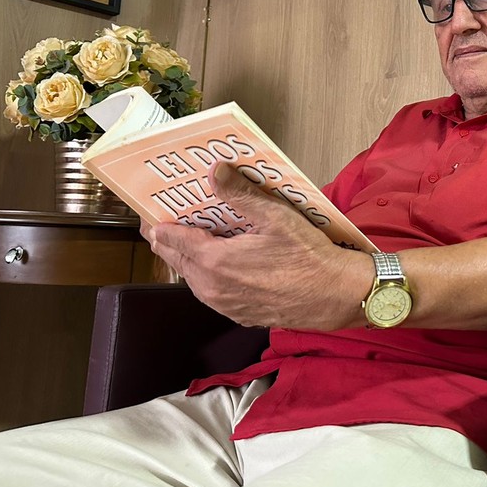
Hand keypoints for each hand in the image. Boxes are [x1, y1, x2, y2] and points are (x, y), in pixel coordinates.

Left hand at [141, 163, 369, 329]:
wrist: (336, 295)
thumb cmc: (309, 257)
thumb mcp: (276, 217)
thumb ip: (240, 194)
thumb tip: (214, 172)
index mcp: (215, 262)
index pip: (169, 239)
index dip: (157, 223)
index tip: (150, 210)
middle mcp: (212, 288)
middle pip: (175, 259)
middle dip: (168, 238)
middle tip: (168, 218)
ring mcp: (225, 305)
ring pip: (192, 278)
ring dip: (189, 257)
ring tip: (195, 237)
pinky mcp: (240, 314)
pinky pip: (212, 292)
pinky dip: (209, 274)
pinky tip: (223, 261)